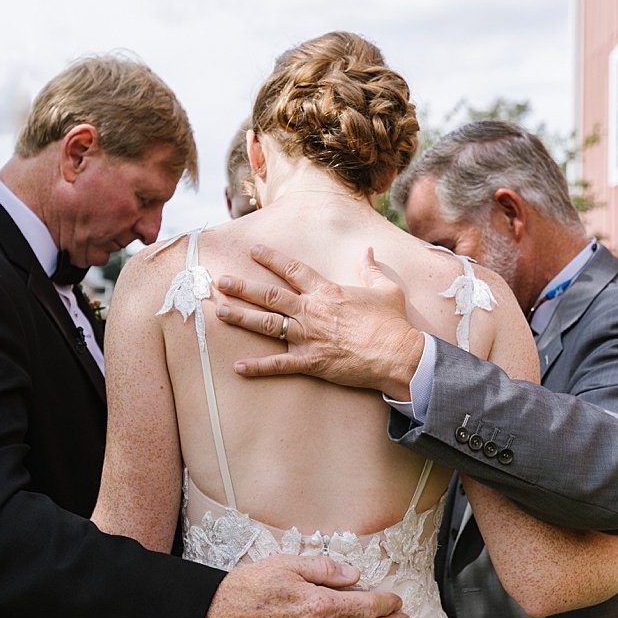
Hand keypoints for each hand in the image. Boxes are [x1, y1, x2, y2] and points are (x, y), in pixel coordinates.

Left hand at [214, 244, 424, 404]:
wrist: (398, 354)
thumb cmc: (392, 322)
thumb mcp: (385, 288)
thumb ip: (370, 268)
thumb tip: (368, 250)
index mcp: (327, 291)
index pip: (293, 269)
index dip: (271, 259)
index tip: (254, 250)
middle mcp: (312, 310)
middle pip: (270, 296)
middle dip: (243, 287)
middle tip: (220, 282)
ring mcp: (309, 337)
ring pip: (268, 325)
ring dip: (242, 318)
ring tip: (220, 312)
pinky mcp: (311, 362)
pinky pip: (279, 365)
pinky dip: (258, 366)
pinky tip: (238, 366)